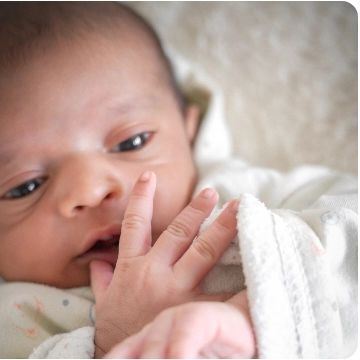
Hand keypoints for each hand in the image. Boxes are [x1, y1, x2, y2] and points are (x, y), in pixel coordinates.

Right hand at [90, 171, 237, 356]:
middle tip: (213, 192)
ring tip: (237, 210)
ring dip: (221, 228)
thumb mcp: (105, 302)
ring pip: (202, 251)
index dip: (140, 198)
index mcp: (131, 267)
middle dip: (196, 210)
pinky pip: (220, 288)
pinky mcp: (194, 307)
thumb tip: (97, 262)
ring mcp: (176, 289)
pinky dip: (237, 275)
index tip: (149, 177)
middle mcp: (155, 272)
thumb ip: (102, 279)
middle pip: (179, 233)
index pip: (135, 225)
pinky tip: (254, 261)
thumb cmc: (119, 329)